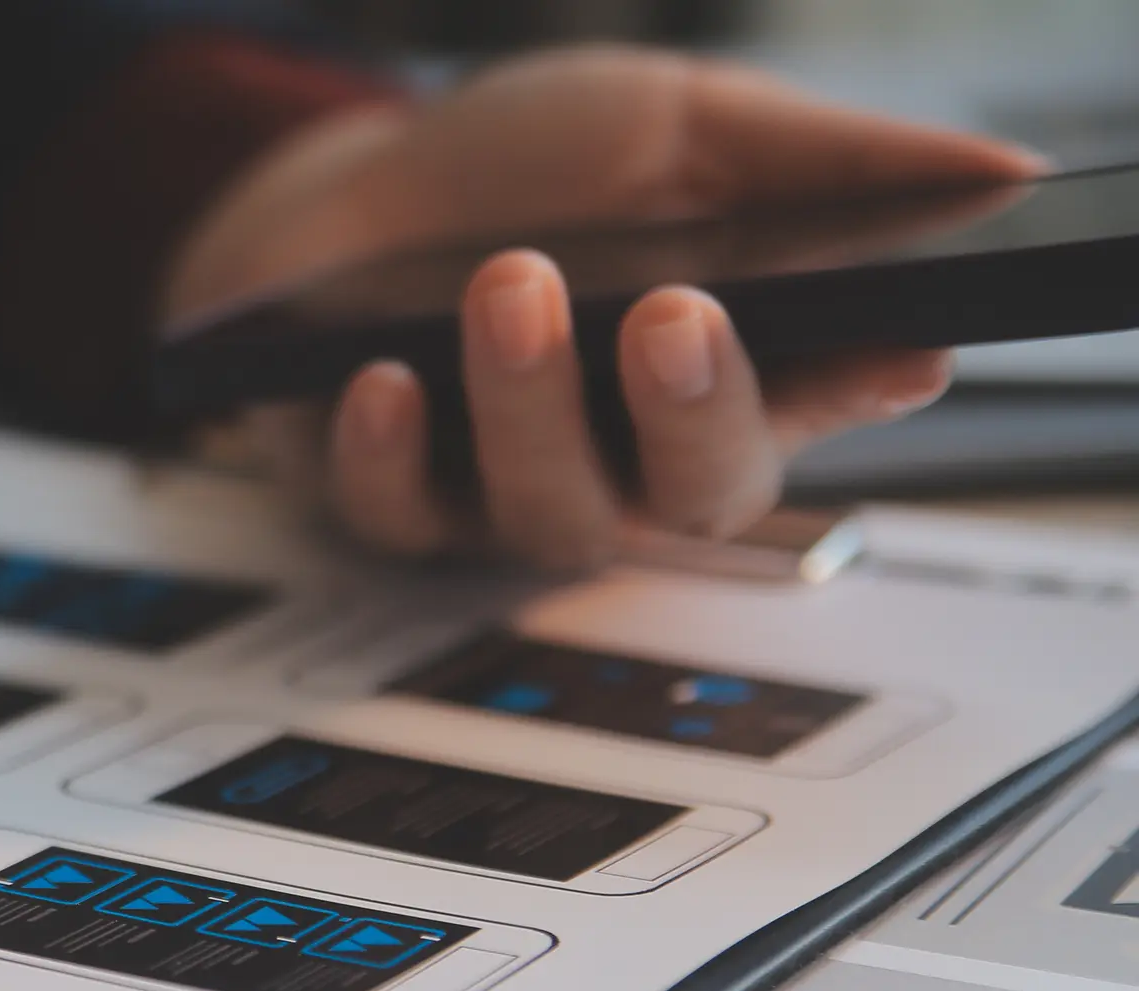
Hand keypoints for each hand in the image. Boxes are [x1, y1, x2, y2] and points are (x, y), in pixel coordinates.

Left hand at [165, 47, 1043, 571]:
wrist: (349, 201)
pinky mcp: (390, 507)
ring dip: (531, 401)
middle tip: (673, 316)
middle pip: (695, 492)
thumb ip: (823, 160)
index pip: (824, 402)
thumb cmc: (528, 175)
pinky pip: (396, 511)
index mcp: (733, 377)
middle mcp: (632, 460)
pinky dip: (389, 452)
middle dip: (693, 411)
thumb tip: (994, 173)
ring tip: (512, 284)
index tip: (904, 345)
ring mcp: (512, 495)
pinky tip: (384, 381)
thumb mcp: (679, 126)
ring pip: (548, 506)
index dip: (863, 386)